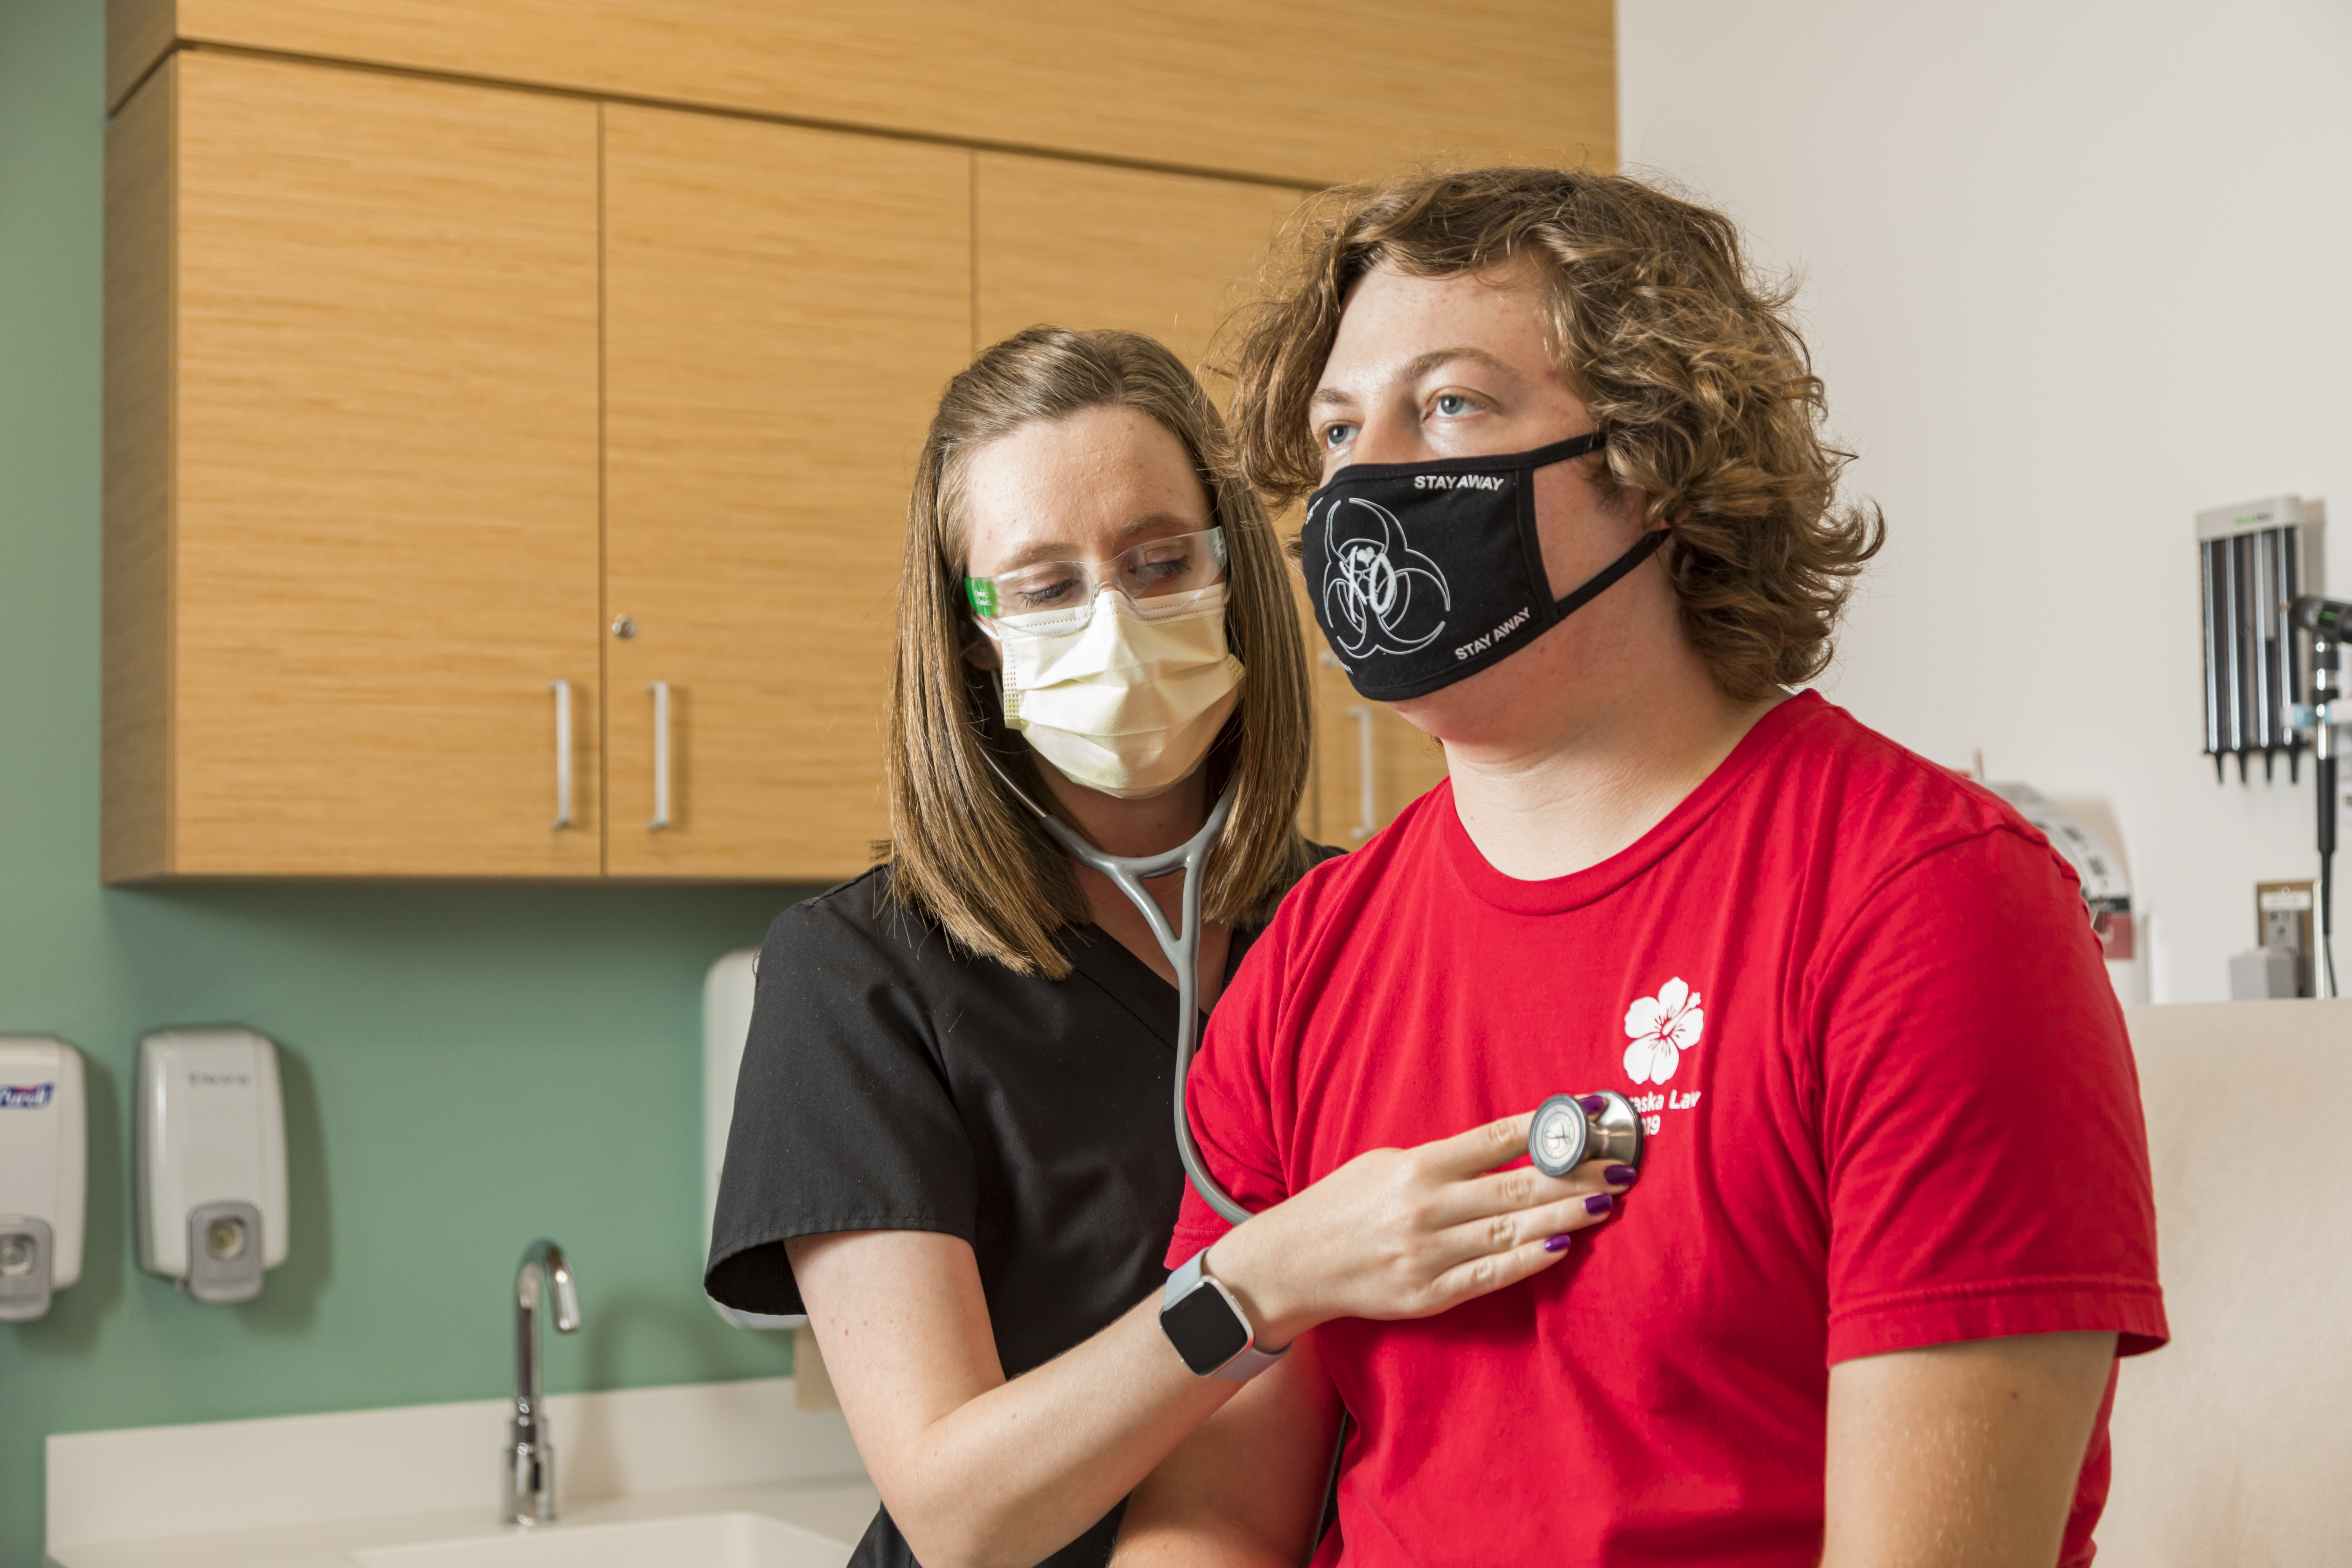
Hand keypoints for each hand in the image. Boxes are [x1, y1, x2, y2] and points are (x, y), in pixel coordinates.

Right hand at [1203, 1108, 1633, 1348]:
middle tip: (1620, 1166)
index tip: (1591, 1114)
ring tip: (1608, 1203)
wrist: (1291, 1263)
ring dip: (1565, 1216)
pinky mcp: (1426, 1294)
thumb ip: (1442, 1161)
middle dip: (1575, 1175)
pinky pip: (1487, 1276)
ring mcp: (1427, 1254)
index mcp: (1415, 1166)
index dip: (1549, 1126)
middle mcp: (1425, 1207)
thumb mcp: (1383, 1164)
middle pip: (1515, 1185)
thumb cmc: (1340, 1207)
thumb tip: (1506, 1150)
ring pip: (1510, 1230)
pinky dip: (1527, 1262)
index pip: (1496, 1139)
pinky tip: (1562, 1248)